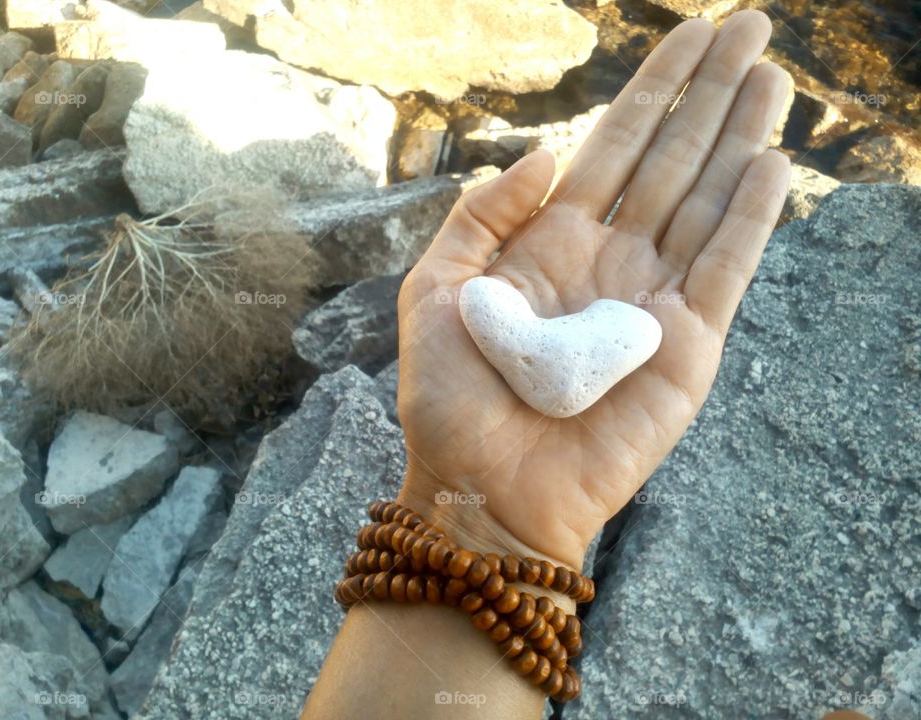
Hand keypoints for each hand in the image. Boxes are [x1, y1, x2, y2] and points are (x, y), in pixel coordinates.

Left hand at [396, 10, 791, 570]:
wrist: (480, 488)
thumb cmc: (450, 399)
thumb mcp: (436, 287)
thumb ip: (484, 214)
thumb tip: (546, 153)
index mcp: (554, 244)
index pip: (615, 148)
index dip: (653, 90)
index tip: (691, 34)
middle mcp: (612, 261)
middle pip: (673, 159)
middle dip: (709, 94)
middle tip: (752, 25)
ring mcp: (653, 301)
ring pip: (708, 199)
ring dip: (741, 136)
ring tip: (771, 73)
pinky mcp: (687, 347)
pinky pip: (725, 268)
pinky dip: (752, 216)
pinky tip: (773, 162)